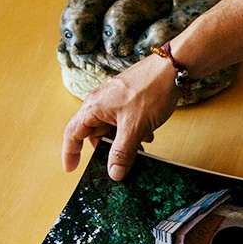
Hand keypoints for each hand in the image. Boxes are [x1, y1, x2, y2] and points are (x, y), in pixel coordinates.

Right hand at [61, 54, 178, 180]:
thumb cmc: (151, 91)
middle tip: (122, 161)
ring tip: (141, 146)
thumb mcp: (135, 128)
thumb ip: (122, 152)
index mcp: (93, 107)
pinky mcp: (128, 100)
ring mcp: (114, 100)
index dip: (70, 152)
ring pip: (112, 128)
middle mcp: (100, 102)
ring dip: (125, 141)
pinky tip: (148, 134)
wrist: (172, 70)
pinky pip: (125, 121)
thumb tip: (114, 173)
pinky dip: (134, 131)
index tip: (71, 168)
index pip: (73, 133)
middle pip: (94, 133)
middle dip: (109, 148)